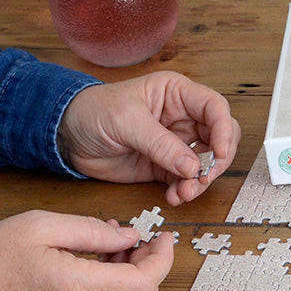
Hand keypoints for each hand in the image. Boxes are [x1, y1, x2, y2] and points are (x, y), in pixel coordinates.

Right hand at [0, 210, 173, 290]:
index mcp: (77, 288)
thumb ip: (91, 230)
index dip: (163, 259)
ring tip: (114, 242)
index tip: (164, 237)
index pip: (144, 282)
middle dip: (150, 263)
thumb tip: (129, 236)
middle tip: (143, 236)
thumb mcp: (40, 225)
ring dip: (130, 273)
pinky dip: (111, 283)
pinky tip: (97, 260)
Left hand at [56, 71, 241, 205]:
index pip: (215, 108)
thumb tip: (191, 166)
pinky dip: (184, 191)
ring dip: (200, 181)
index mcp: (176, 94)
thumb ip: (161, 144)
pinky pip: (186, 181)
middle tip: (203, 177)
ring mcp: (176, 144)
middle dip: (216, 161)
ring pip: (206, 163)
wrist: (66, 136)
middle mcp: (182, 118)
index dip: (224, 130)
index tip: (220, 152)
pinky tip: (173, 196)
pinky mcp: (166, 166)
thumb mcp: (126, 121)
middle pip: (219, 138)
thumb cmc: (92, 112)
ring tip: (184, 192)